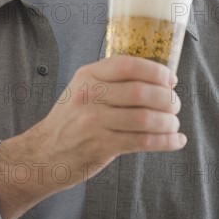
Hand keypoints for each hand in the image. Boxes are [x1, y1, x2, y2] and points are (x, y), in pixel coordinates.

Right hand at [0, 55, 183, 218]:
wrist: (42, 154)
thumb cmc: (70, 119)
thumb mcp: (82, 88)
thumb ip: (111, 78)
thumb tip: (155, 76)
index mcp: (88, 75)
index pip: (128, 65)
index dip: (156, 71)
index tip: (170, 79)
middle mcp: (90, 95)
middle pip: (141, 92)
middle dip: (166, 98)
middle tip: (175, 104)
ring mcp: (94, 122)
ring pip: (145, 118)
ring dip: (168, 121)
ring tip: (175, 123)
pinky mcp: (100, 146)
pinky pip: (142, 141)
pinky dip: (165, 141)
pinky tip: (176, 140)